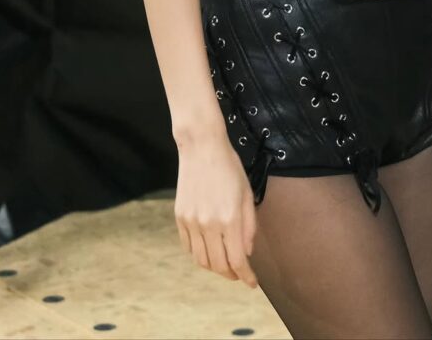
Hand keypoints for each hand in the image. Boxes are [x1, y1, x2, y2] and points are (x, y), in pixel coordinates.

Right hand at [174, 132, 257, 287]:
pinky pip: (188, 247)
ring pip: (201, 260)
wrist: (202, 147)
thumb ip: (249, 226)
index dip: (246, 277)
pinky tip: (208, 249)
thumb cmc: (229, 167)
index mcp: (230, 219)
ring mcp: (192, 221)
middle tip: (239, 274)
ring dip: (214, 268)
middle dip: (231, 275)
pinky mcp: (180, 216)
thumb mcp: (247, 194)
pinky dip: (199, 255)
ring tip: (224, 263)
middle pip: (219, 266)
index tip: (252, 283)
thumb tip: (246, 252)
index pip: (238, 261)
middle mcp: (209, 224)